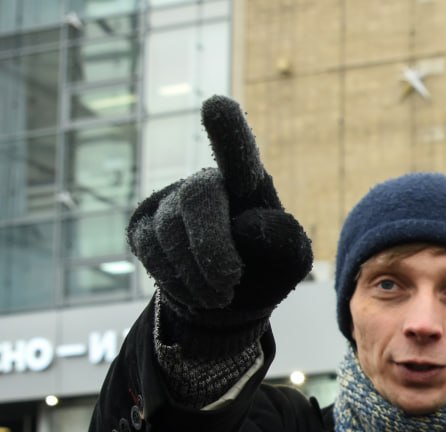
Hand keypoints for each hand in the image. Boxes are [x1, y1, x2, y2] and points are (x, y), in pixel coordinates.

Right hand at [127, 95, 311, 355]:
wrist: (229, 302)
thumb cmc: (267, 271)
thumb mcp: (291, 262)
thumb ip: (283, 241)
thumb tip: (249, 222)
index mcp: (249, 183)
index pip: (238, 153)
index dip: (228, 132)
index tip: (216, 105)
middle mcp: (207, 182)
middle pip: (198, 198)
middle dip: (212, 247)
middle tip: (228, 285)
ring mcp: (170, 201)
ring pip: (171, 230)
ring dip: (196, 273)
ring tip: (219, 297)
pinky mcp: (144, 225)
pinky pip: (151, 250)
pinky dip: (175, 279)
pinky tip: (195, 292)